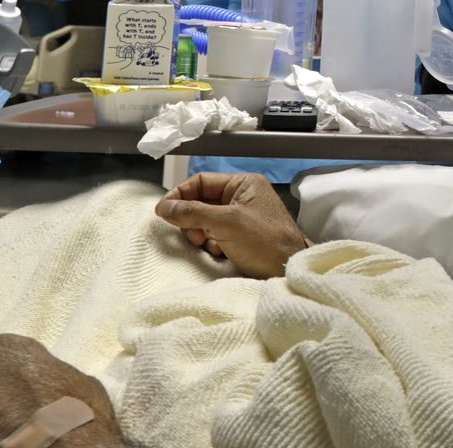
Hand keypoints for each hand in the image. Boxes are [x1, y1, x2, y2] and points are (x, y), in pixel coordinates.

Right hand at [155, 171, 309, 279]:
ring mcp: (242, 218)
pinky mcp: (241, 238)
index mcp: (243, 184)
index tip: (163, 212)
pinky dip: (212, 244)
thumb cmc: (264, 241)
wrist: (289, 271)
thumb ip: (193, 212)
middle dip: (192, 219)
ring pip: (205, 221)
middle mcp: (242, 197)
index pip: (201, 181)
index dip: (180, 195)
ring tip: (208, 244)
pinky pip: (215, 236)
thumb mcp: (226, 222)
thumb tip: (163, 207)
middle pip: (201, 201)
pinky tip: (220, 253)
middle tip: (193, 234)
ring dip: (201, 234)